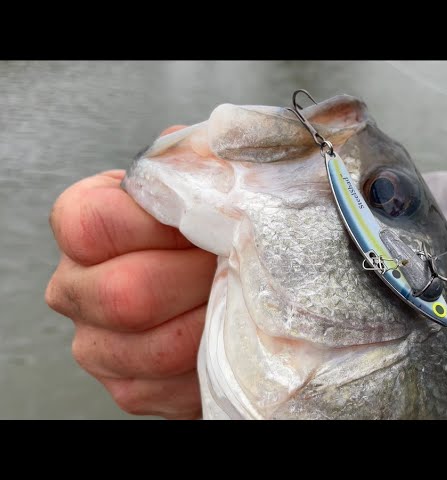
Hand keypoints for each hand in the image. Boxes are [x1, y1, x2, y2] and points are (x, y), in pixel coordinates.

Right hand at [45, 126, 215, 418]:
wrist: (226, 283)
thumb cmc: (210, 228)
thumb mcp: (206, 180)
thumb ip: (200, 162)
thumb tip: (213, 156)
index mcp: (83, 226)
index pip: (94, 224)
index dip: (161, 225)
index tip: (208, 221)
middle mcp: (76, 288)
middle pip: (127, 294)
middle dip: (199, 277)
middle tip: (237, 263)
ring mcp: (99, 345)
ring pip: (159, 347)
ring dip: (215, 318)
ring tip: (241, 294)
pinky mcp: (131, 389)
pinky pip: (175, 385)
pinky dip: (216, 356)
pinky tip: (230, 330)